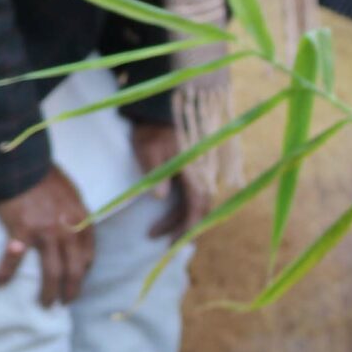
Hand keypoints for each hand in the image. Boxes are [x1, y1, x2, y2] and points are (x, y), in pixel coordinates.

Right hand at [0, 166, 95, 307]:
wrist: (22, 163)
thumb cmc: (45, 175)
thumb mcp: (71, 192)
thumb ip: (75, 212)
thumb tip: (75, 228)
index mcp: (82, 219)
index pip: (89, 252)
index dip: (84, 269)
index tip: (78, 278)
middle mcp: (69, 230)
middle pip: (74, 268)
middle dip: (72, 289)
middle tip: (66, 302)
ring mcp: (46, 233)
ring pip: (52, 271)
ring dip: (49, 292)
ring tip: (46, 305)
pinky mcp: (23, 231)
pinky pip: (15, 259)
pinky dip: (6, 272)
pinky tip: (0, 282)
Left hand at [129, 122, 210, 240]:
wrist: (159, 108)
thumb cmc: (151, 129)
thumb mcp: (149, 151)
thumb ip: (156, 174)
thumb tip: (160, 198)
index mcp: (196, 171)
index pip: (198, 207)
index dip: (187, 227)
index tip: (172, 243)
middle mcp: (203, 174)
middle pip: (198, 208)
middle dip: (180, 227)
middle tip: (157, 239)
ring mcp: (200, 171)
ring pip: (195, 202)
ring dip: (179, 218)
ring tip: (156, 230)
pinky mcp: (195, 169)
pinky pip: (193, 194)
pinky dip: (181, 207)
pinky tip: (167, 212)